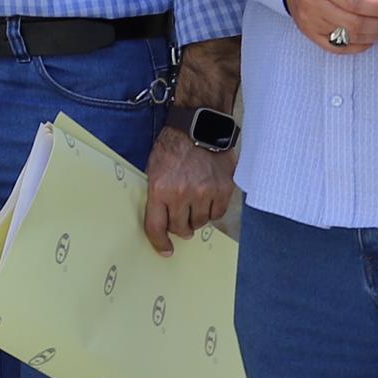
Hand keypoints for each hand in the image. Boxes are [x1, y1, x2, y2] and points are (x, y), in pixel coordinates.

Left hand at [144, 123, 236, 251]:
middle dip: (179, 227)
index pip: (157, 226)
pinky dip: (212, 211)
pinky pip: (217, 214)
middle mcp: (182, 193)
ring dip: (196, 218)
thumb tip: (162, 220)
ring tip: (194, 205)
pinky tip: (207, 201)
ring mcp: (204, 193)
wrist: (198, 128)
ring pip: (200, 222)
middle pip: (180, 228)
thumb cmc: (173, 147)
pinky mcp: (223, 189)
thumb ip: (157, 195)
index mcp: (159, 188)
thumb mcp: (154, 168)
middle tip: (181, 222)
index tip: (165, 250)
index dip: (160, 242)